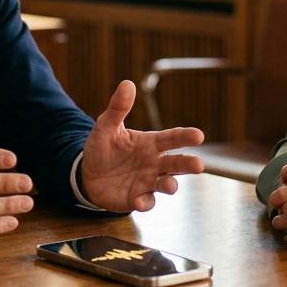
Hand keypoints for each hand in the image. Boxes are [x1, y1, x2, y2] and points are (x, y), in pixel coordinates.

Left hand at [79, 80, 204, 211]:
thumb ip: (118, 108)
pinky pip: (146, 201)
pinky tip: (139, 201)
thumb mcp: (106, 126)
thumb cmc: (102, 148)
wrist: (87, 174)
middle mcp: (154, 163)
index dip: (186, 136)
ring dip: (170, 185)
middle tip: (199, 165)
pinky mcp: (137, 198)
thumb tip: (127, 83)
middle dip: (189, 164)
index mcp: (151, 143)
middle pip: (177, 163)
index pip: (172, 138)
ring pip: (166, 184)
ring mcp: (147, 182)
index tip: (199, 135)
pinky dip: (145, 202)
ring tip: (170, 185)